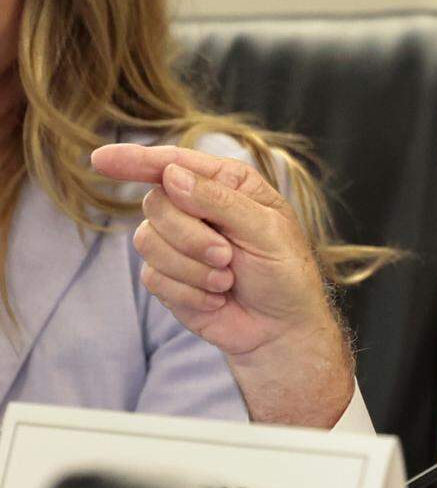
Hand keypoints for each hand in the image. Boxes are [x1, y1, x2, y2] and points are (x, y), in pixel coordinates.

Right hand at [91, 143, 352, 427]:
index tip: (100, 160)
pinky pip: (153, 277)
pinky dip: (189, 292)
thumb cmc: (285, 272)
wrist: (282, 328)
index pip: (172, 163)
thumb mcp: (266, 230)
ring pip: (148, 241)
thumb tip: (170, 174)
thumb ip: (219, 200)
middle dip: (190, 236)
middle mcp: (197, 207)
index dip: (134, 159)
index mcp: (226, 184)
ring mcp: (179, 243)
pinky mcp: (168, 276)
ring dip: (191, 267)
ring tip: (227, 280)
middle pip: (156, 203)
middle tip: (227, 256)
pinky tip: (217, 298)